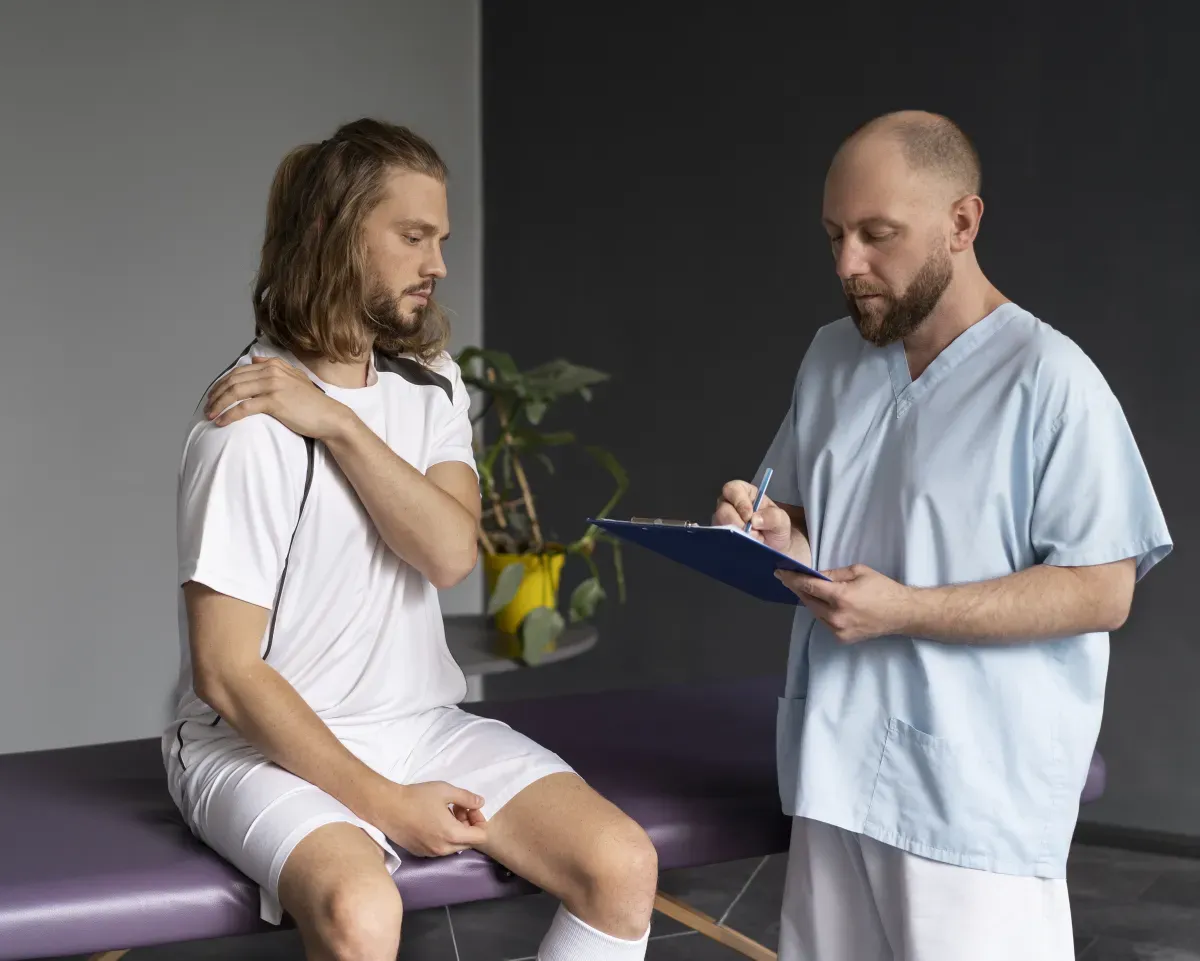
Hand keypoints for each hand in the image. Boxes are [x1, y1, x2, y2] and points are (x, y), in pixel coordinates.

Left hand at [206, 356, 348, 440]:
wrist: (329, 417)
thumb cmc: (312, 403)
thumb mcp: (294, 378)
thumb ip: (274, 367)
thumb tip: (254, 361)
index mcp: (274, 366)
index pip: (239, 372)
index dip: (222, 384)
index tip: (213, 396)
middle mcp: (272, 372)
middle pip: (233, 380)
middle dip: (216, 394)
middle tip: (207, 408)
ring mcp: (273, 386)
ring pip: (235, 392)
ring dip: (219, 405)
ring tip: (210, 415)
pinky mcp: (274, 402)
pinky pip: (244, 407)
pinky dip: (229, 415)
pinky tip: (221, 422)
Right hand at [373, 781, 487, 857]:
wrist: (387, 808)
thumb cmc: (417, 798)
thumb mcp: (445, 791)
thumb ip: (467, 798)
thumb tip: (480, 803)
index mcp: (452, 834)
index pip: (480, 836)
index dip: (479, 821)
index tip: (470, 808)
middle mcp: (443, 849)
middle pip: (468, 842)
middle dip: (468, 825)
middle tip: (458, 808)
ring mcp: (431, 853)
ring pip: (454, 846)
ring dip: (456, 831)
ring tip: (445, 813)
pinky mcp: (420, 853)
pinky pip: (440, 848)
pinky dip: (443, 837)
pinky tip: (433, 822)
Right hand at [713, 479, 791, 553]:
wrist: (775, 548)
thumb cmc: (776, 529)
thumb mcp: (781, 520)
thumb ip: (773, 516)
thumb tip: (754, 520)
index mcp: (745, 493)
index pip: (733, 489)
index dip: (739, 501)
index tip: (749, 516)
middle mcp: (730, 505)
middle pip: (723, 509)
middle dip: (737, 523)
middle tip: (752, 532)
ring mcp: (724, 521)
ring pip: (721, 525)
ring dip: (737, 535)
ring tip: (753, 540)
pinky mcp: (722, 536)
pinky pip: (721, 539)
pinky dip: (734, 543)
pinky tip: (745, 546)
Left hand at [776, 564, 914, 643]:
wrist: (902, 614)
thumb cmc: (883, 588)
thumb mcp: (858, 571)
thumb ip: (833, 574)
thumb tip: (814, 574)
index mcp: (840, 597)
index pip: (808, 586)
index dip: (792, 578)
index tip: (779, 573)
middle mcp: (836, 616)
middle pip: (807, 600)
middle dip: (796, 588)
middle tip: (787, 578)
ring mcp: (838, 630)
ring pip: (814, 612)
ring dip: (808, 600)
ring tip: (803, 588)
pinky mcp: (841, 638)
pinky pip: (824, 621)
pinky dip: (820, 611)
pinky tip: (821, 602)